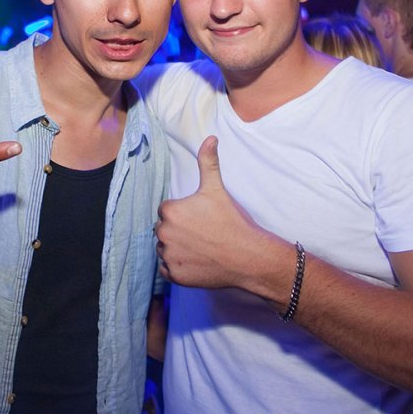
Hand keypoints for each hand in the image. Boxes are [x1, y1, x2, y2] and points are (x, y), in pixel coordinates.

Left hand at [156, 136, 280, 289]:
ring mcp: (169, 256)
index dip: (184, 214)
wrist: (248, 256)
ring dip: (176, 248)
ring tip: (200, 246)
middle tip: (202, 233)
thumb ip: (208, 162)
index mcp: (170, 211)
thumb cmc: (232, 221)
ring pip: (164, 248)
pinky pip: (167, 268)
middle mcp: (164, 234)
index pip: (167, 210)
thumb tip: (210, 138)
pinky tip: (196, 261)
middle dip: (178, 230)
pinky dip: (178, 266)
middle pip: (163, 229)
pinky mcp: (175, 275)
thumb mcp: (217, 189)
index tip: (200, 218)